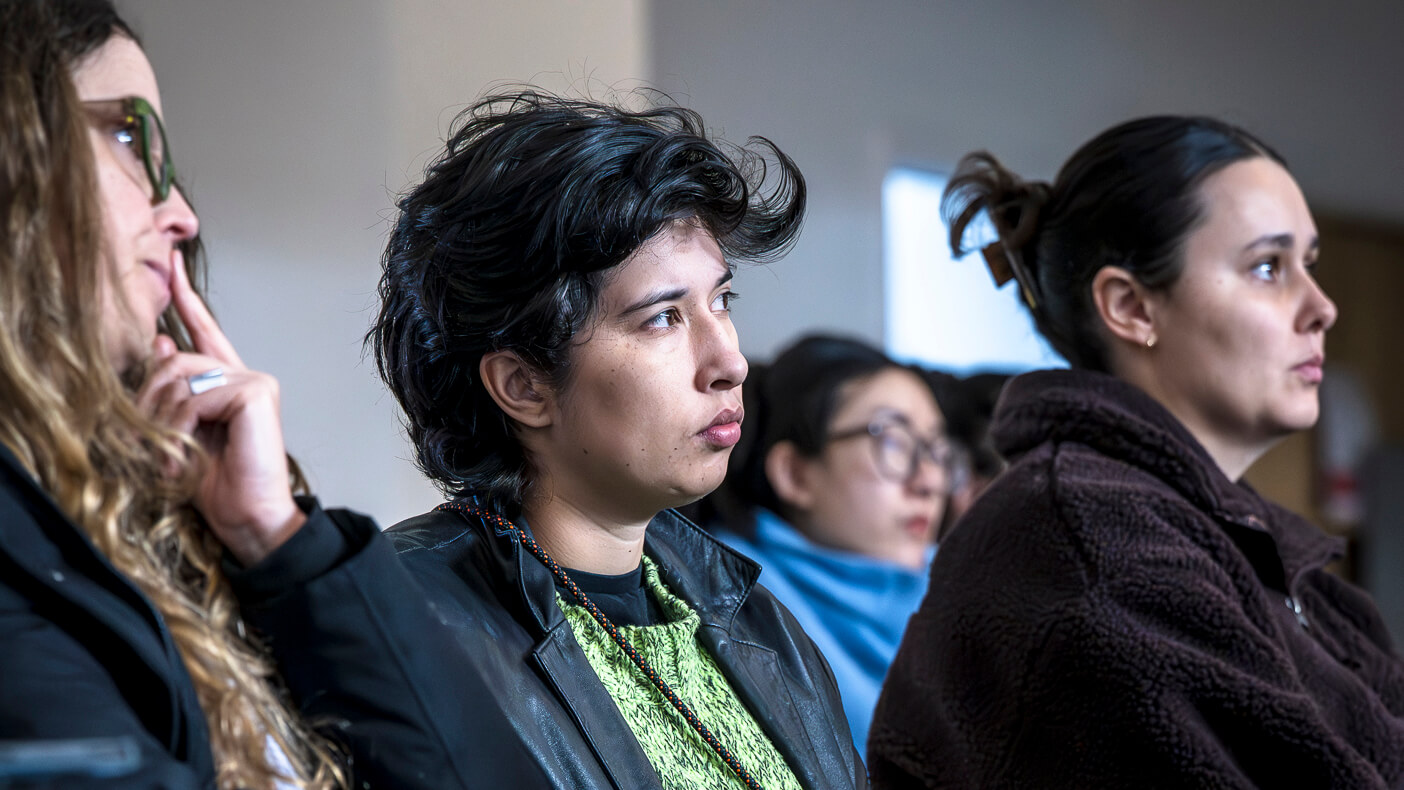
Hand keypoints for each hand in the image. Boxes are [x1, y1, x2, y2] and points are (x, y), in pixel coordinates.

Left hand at [135, 252, 305, 565]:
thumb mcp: (180, 435)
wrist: (250, 517)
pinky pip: (197, 393)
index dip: (187, 298)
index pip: (205, 331)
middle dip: (148, 400)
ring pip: (181, 376)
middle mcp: (246, 376)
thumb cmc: (219, 486)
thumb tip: (160, 344)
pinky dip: (181, 425)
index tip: (172, 264)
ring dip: (162, 420)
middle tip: (144, 439)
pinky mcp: (257, 391)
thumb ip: (172, 391)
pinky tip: (187, 451)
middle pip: (174, 360)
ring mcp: (255, 381)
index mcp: (229, 384)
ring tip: (167, 455)